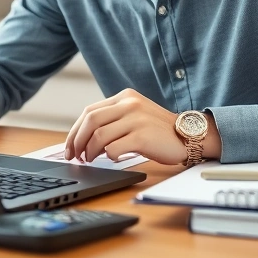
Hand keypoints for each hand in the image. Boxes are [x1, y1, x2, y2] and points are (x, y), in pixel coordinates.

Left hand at [64, 88, 190, 164]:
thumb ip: (113, 119)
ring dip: (90, 152)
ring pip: (99, 136)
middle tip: (75, 156)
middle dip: (77, 141)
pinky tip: (112, 159)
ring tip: (91, 160)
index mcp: (124, 97)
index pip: (89, 111)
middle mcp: (129, 104)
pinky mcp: (142, 136)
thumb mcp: (135, 114)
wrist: (188, 135)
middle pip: (90, 122)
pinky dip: (108, 157)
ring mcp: (136, 119)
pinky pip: (113, 149)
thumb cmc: (158, 130)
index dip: (75, 131)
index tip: (70, 146)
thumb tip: (83, 137)